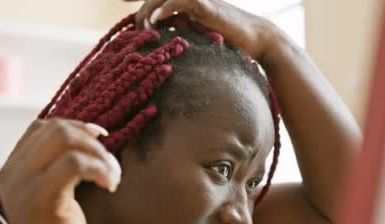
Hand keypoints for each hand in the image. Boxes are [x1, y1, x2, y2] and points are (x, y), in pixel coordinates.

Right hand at [0, 119, 120, 223]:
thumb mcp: (56, 192)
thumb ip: (58, 165)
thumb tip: (87, 133)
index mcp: (13, 169)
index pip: (42, 126)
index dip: (77, 128)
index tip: (101, 144)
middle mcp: (12, 173)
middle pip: (56, 128)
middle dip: (92, 141)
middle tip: (110, 165)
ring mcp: (23, 186)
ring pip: (64, 140)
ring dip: (99, 154)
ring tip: (112, 176)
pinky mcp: (41, 202)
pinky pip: (74, 164)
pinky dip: (100, 169)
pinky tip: (111, 186)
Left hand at [124, 0, 279, 61]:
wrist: (257, 40)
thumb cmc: (231, 45)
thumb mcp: (201, 44)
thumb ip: (183, 43)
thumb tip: (164, 57)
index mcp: (187, 7)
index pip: (158, 2)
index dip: (140, 5)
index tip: (126, 13)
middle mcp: (191, 0)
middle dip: (140, 10)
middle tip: (134, 32)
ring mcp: (199, 0)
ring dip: (150, 10)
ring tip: (144, 27)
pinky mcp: (207, 5)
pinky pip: (182, 1)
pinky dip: (167, 8)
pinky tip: (158, 20)